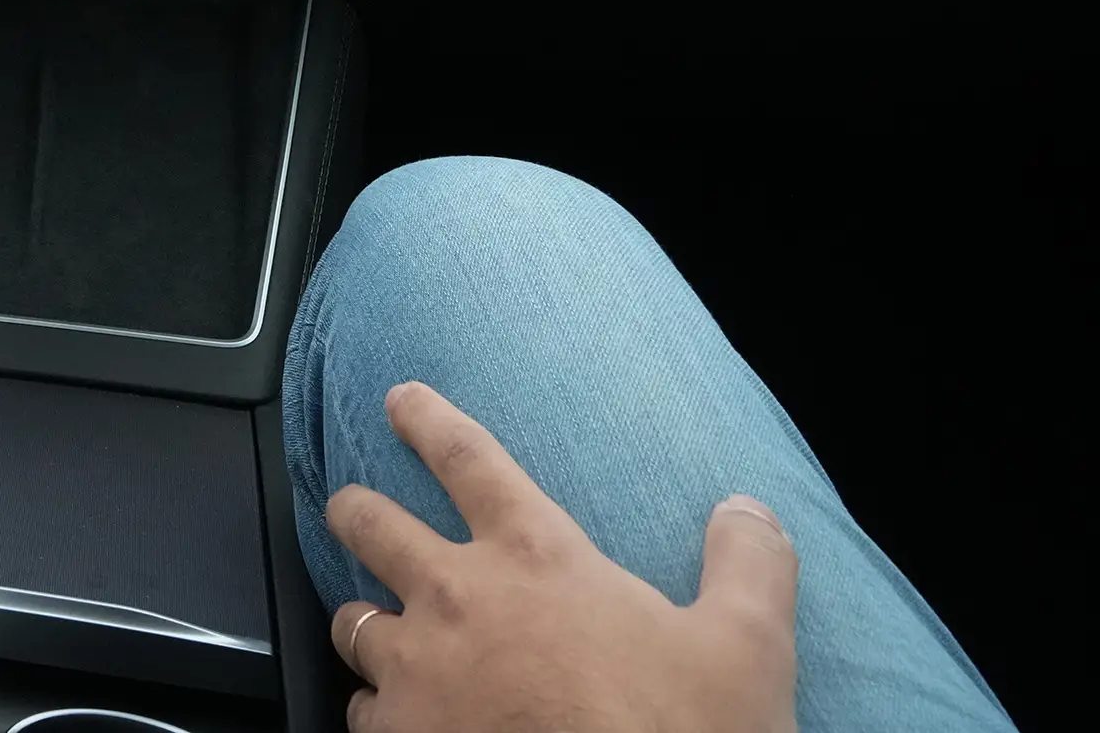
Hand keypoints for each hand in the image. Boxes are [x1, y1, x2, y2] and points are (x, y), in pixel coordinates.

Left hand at [325, 381, 797, 732]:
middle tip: (351, 506)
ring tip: (374, 627)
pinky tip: (395, 718)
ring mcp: (417, 669)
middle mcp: (459, 598)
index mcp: (536, 557)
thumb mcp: (746, 647)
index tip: (399, 399)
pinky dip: (377, 710)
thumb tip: (748, 513)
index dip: (427, 419)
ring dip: (365, 620)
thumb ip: (746, 569)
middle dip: (355, 509)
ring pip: (353, 621)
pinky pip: (361, 710)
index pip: (467, 458)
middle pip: (371, 523)